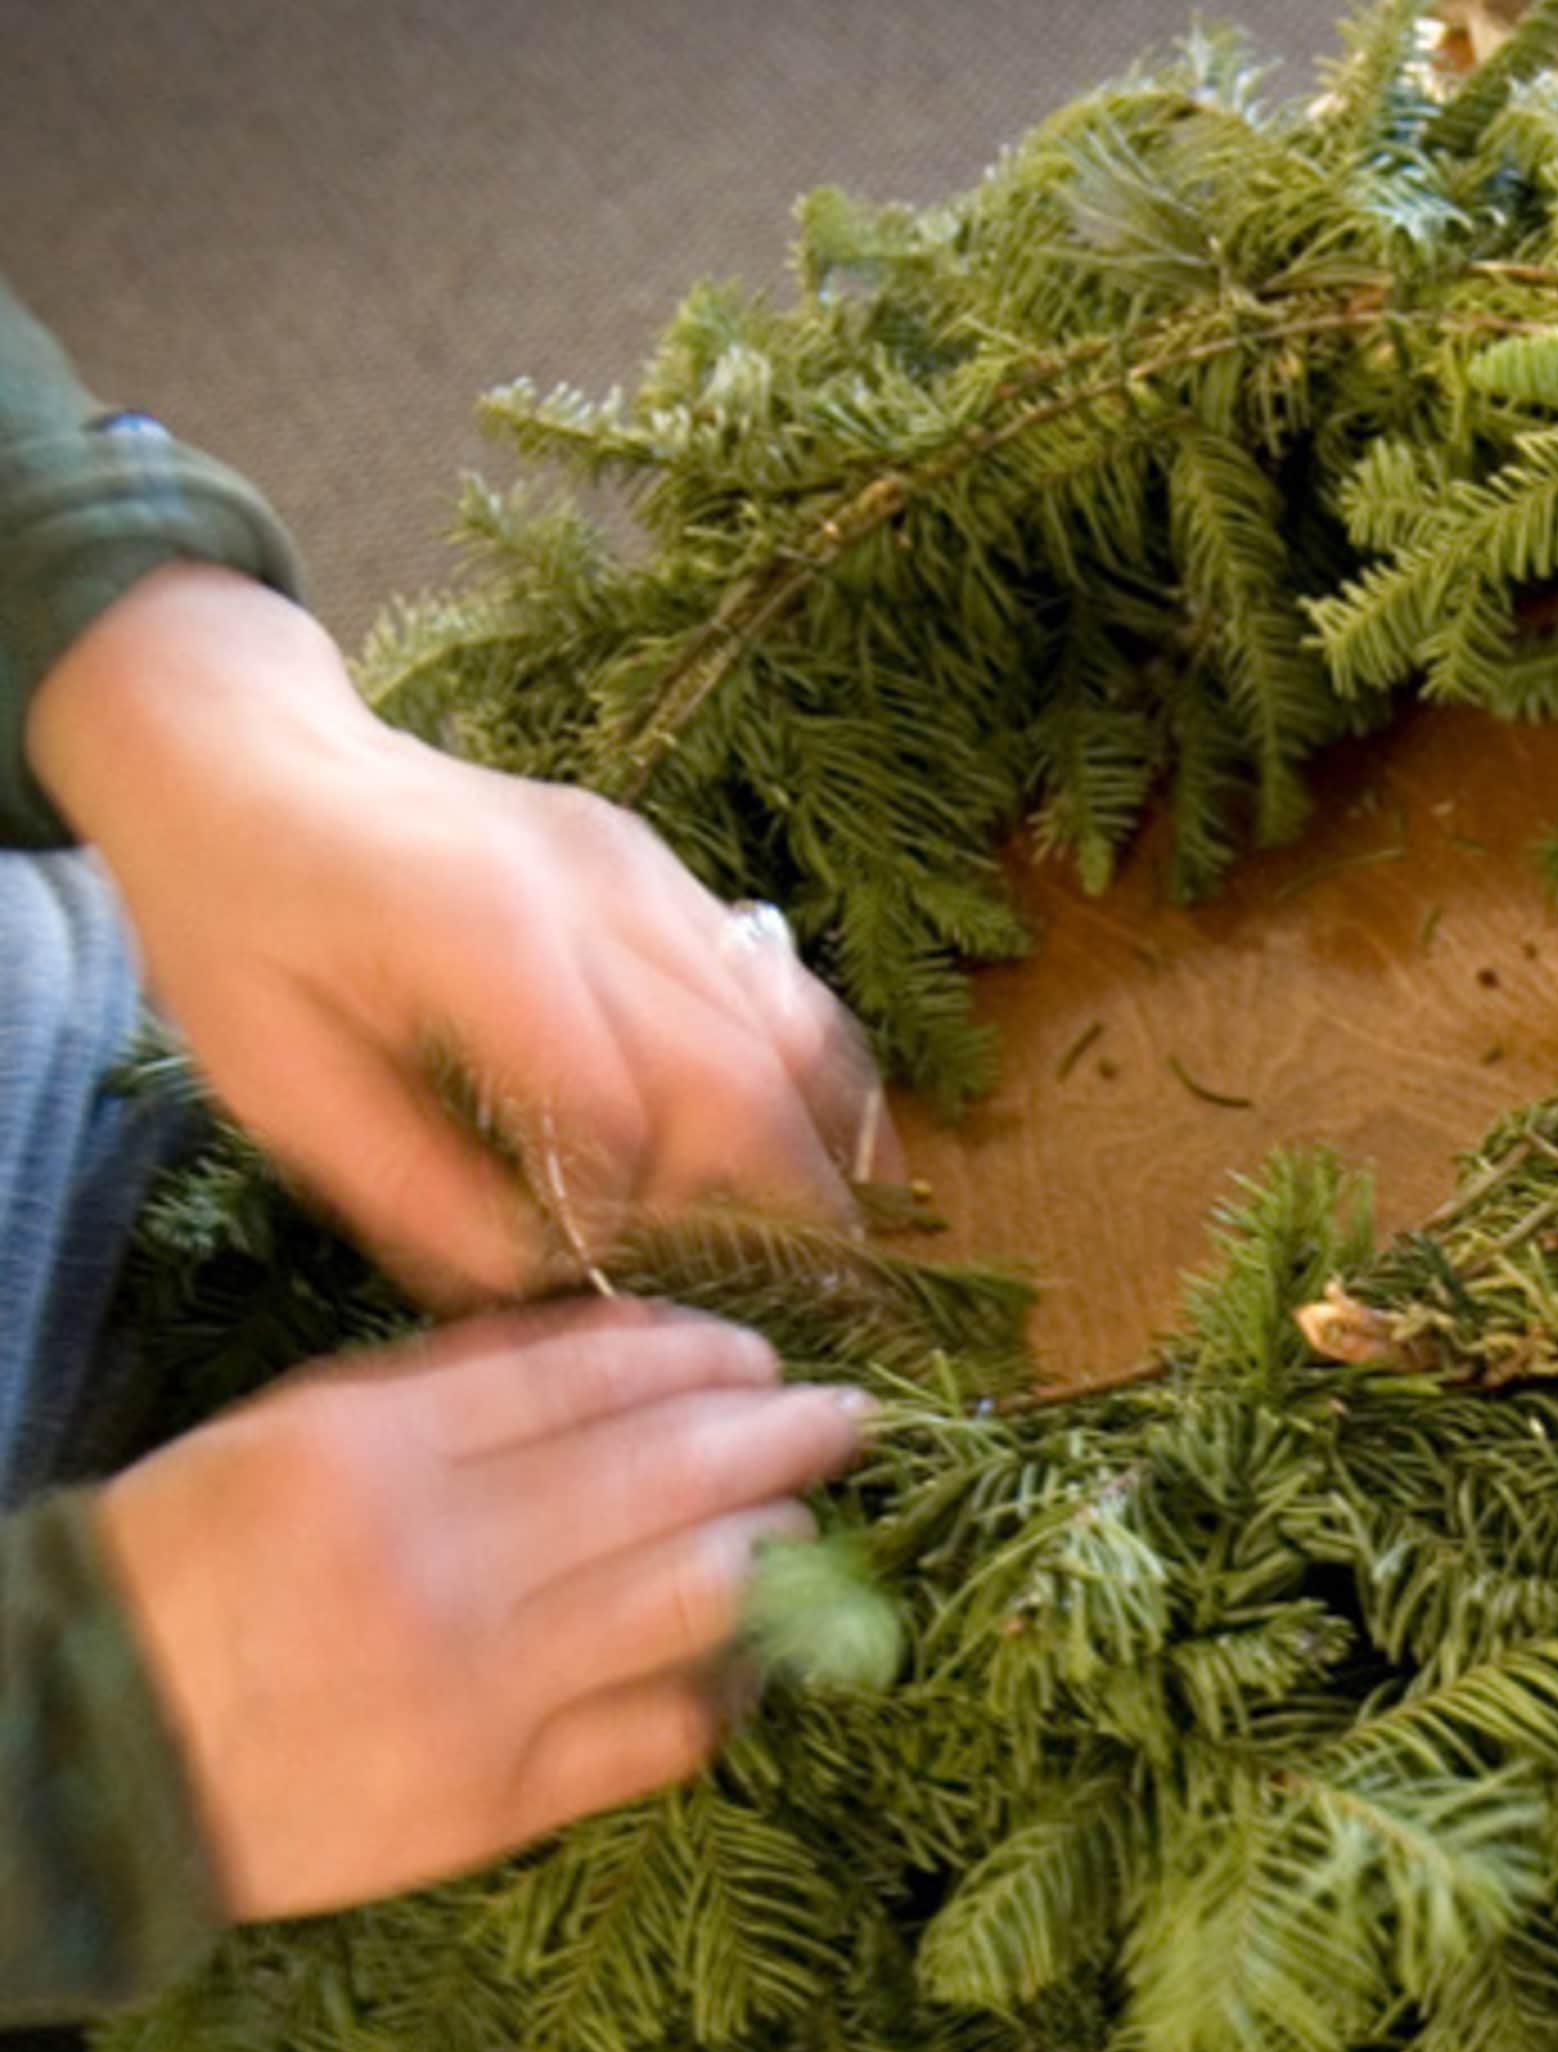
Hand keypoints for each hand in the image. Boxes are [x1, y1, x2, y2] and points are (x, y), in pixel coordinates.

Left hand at [27, 565, 892, 1306]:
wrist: (253, 756)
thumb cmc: (240, 927)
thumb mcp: (276, 1079)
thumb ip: (408, 1190)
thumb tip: (538, 1285)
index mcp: (487, 941)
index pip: (615, 1117)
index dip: (625, 1220)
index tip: (605, 1283)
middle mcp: (600, 897)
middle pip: (742, 1075)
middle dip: (774, 1204)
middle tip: (785, 1295)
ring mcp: (651, 877)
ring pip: (795, 1028)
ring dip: (822, 1145)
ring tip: (823, 1238)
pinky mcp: (670, 875)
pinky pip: (785, 989)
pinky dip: (813, 1081)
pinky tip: (806, 1150)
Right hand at [95, 1298, 873, 1917]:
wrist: (87, 1757)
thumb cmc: (193, 1570)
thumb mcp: (295, 1434)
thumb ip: (457, 1385)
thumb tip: (632, 1343)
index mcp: (376, 1456)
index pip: (594, 1378)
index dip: (702, 1356)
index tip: (757, 1352)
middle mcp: (443, 1566)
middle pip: (671, 1476)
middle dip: (782, 1435)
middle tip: (844, 1418)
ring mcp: (481, 1693)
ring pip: (697, 1596)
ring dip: (778, 1547)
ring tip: (803, 1521)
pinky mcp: (498, 1806)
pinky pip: (665, 1733)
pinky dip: (729, 1683)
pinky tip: (752, 1651)